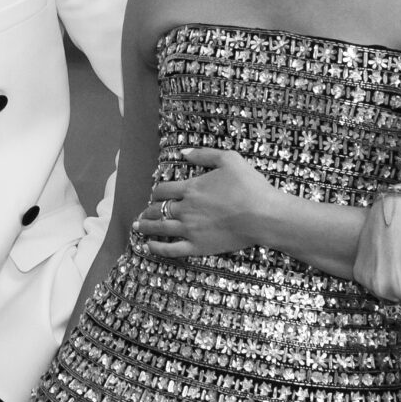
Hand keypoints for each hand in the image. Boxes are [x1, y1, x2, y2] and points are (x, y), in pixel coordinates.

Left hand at [135, 147, 274, 257]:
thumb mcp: (229, 160)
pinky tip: (149, 246)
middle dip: (147, 211)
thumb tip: (182, 152)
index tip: (155, 194)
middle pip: (157, 209)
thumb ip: (203, 155)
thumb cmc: (249, 186)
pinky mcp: (197, 246)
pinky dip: (157, 248)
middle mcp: (185, 208)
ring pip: (160, 228)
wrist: (263, 215)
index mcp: (191, 188)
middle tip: (142, 214)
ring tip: (137, 227)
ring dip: (146, 227)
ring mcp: (189, 229)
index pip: (163, 190)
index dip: (156, 191)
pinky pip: (171, 249)